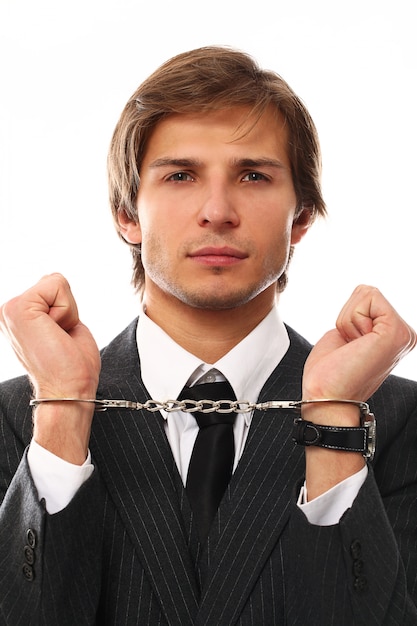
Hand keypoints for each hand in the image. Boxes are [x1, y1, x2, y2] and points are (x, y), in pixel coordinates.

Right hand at [0, 273, 100, 462]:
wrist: (67, 391)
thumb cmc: (71, 367)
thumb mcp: (63, 326)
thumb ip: (54, 306)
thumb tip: (52, 279)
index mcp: (18, 317)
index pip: (52, 287)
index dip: (67, 310)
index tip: (60, 338)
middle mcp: (8, 312)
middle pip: (54, 282)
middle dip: (67, 309)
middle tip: (60, 339)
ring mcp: (10, 310)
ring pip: (56, 283)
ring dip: (68, 311)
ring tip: (58, 337)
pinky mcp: (18, 308)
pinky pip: (57, 285)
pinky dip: (67, 310)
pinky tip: (57, 333)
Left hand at [303, 285, 415, 405]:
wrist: (327, 397)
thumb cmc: (330, 373)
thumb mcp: (346, 334)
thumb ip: (360, 316)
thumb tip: (365, 293)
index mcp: (394, 335)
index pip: (367, 296)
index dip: (347, 317)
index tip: (349, 346)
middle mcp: (404, 334)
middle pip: (366, 292)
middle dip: (347, 316)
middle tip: (350, 348)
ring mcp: (403, 334)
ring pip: (366, 293)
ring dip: (347, 320)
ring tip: (352, 348)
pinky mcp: (396, 332)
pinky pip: (368, 297)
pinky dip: (350, 319)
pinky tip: (355, 344)